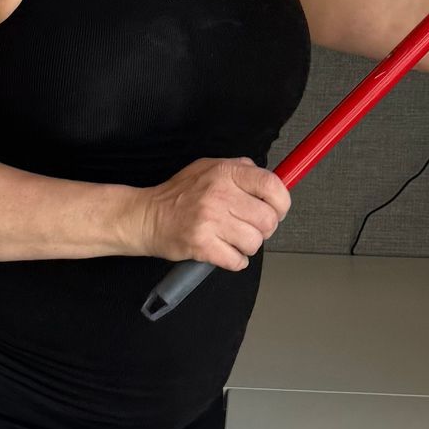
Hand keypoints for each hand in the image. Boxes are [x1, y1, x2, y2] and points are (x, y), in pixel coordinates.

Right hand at [134, 157, 290, 269]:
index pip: (272, 186)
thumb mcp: (208, 168)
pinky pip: (237, 260)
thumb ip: (239, 170)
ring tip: (233, 239)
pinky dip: (235, 261)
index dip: (282, 202)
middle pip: (268, 220)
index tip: (277, 209)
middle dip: (264, 229)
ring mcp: (210, 220)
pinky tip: (224, 252)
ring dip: (248, 246)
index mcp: (224, 173)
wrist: (146, 217)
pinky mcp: (202, 244)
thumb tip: (272, 182)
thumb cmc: (178, 195)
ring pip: (254, 242)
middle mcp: (219, 194)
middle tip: (250, 227)